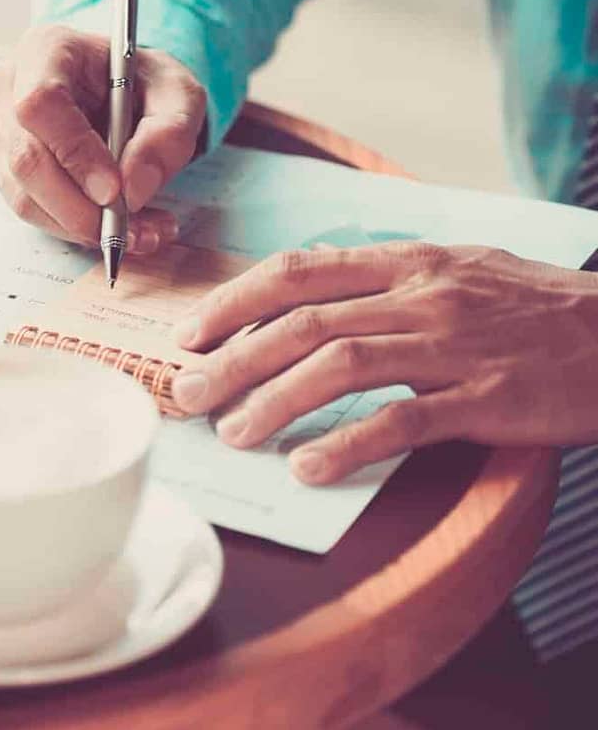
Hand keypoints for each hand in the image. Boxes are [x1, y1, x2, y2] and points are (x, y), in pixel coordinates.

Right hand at [0, 24, 204, 252]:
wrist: (122, 94)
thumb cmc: (142, 84)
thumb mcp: (178, 94)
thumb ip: (169, 133)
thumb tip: (134, 185)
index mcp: (46, 49)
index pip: (40, 103)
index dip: (74, 152)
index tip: (114, 190)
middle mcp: (9, 87)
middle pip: (25, 158)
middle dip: (78, 206)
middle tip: (126, 226)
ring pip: (23, 194)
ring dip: (80, 226)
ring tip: (138, 232)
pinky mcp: (2, 166)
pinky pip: (29, 210)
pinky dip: (73, 229)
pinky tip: (114, 226)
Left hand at [170, 243, 597, 484]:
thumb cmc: (542, 311)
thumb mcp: (463, 272)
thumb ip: (389, 283)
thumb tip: (308, 306)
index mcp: (412, 262)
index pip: (301, 270)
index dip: (235, 301)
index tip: (190, 332)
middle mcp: (425, 296)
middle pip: (303, 321)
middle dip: (232, 358)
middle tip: (186, 394)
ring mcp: (457, 346)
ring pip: (340, 364)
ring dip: (274, 400)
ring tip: (232, 434)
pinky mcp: (489, 398)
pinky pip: (404, 420)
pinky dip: (348, 444)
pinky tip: (309, 467)